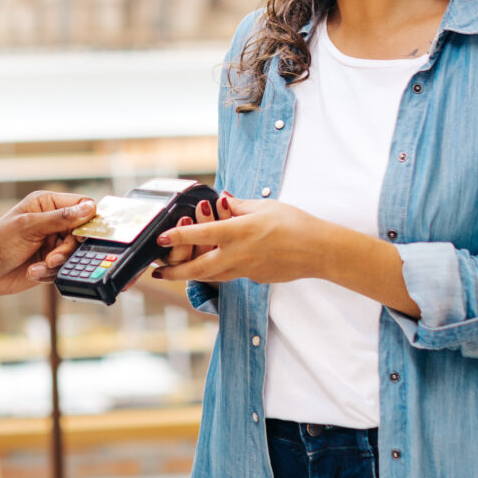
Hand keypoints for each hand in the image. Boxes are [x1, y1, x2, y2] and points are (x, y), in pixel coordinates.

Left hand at [0, 190, 95, 297]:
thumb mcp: (28, 227)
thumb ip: (60, 218)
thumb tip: (90, 208)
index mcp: (47, 204)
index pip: (81, 205)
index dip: (87, 219)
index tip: (82, 235)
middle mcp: (53, 222)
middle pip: (81, 232)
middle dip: (68, 248)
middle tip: (53, 258)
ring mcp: (52, 243)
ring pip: (75, 252)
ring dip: (58, 262)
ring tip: (41, 266)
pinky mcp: (51, 262)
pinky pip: (64, 268)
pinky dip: (50, 273)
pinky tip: (33, 271)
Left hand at [152, 195, 329, 284]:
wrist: (317, 250)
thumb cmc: (294, 223)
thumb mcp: (265, 206)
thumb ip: (239, 205)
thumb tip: (222, 199)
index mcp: (239, 232)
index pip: (202, 234)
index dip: (179, 236)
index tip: (162, 239)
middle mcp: (238, 254)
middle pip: (199, 268)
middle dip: (175, 271)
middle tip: (159, 272)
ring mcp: (246, 270)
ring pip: (212, 276)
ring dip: (193, 275)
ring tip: (178, 273)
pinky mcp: (255, 278)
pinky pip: (231, 275)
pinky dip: (218, 272)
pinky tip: (216, 266)